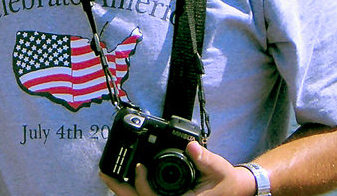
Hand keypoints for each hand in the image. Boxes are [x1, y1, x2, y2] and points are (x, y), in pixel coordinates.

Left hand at [99, 142, 256, 195]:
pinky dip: (133, 187)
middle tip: (104, 173)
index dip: (141, 184)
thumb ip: (205, 159)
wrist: (233, 189)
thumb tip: (192, 146)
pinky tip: (123, 177)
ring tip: (107, 173)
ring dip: (123, 188)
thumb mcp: (218, 168)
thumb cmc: (225, 181)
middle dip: (120, 189)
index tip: (138, 166)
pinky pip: (146, 195)